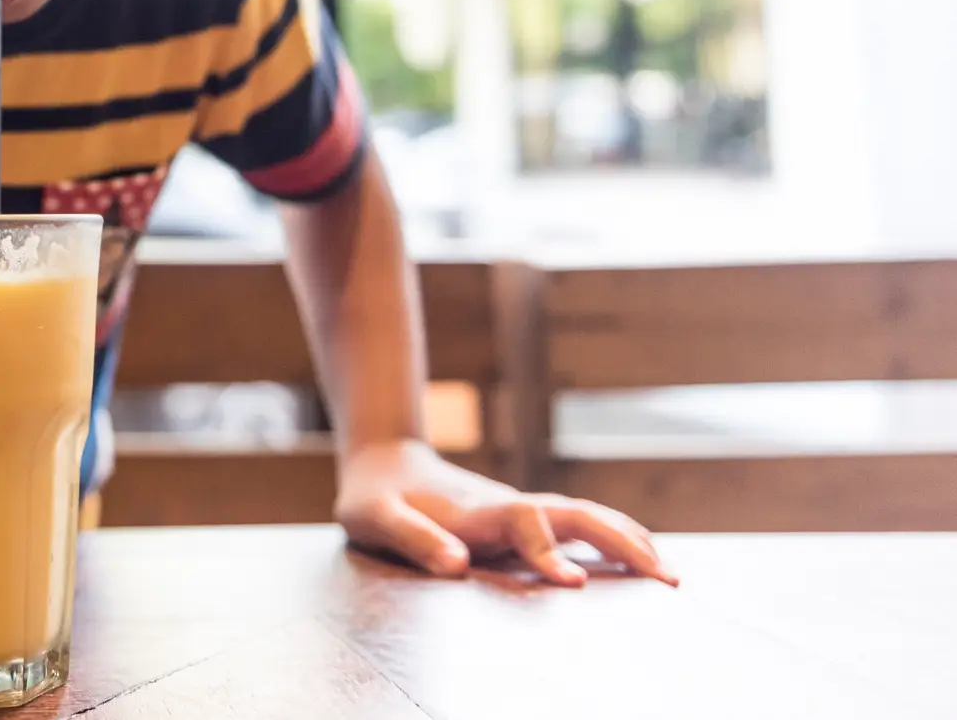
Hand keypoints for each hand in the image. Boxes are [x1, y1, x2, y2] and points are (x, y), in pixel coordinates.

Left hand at [336, 439, 677, 587]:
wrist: (383, 462)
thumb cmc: (375, 498)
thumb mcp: (376, 518)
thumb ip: (413, 539)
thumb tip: (456, 565)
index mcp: (476, 511)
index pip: (525, 525)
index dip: (549, 551)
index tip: (575, 583)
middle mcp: (509, 507)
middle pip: (575, 515)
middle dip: (621, 542)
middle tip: (666, 579)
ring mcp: (521, 511)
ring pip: (586, 517)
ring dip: (628, 539)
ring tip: (671, 573)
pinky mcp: (525, 520)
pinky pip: (579, 526)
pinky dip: (615, 537)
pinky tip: (641, 559)